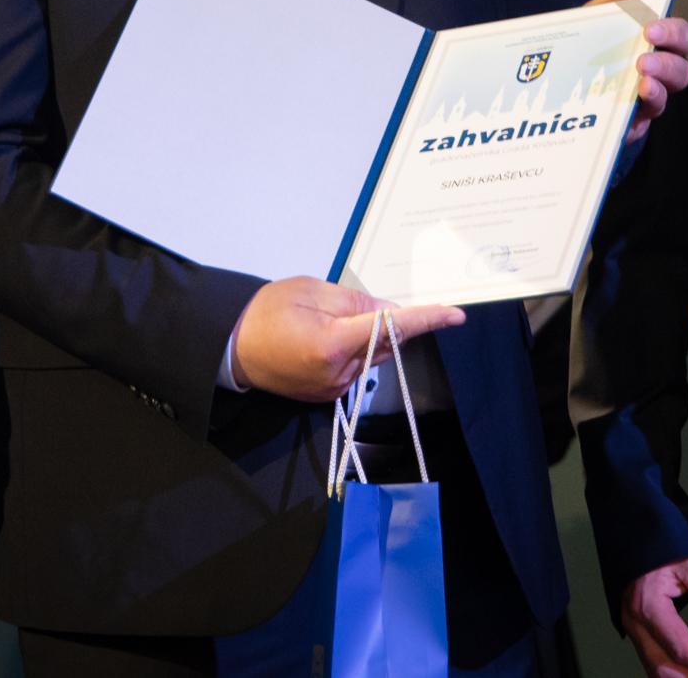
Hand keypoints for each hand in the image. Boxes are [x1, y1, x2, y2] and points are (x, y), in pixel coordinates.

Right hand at [231, 276, 463, 402]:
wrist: (231, 346)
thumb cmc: (266, 311)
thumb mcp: (311, 292)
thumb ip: (355, 302)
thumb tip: (391, 311)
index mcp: (332, 344)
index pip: (391, 328)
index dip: (426, 320)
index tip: (456, 314)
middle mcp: (338, 373)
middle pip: (383, 343)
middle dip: (383, 321)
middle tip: (352, 303)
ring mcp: (333, 388)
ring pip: (370, 356)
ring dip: (366, 336)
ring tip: (325, 319)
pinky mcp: (327, 394)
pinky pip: (355, 368)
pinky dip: (353, 350)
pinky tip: (323, 338)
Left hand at [590, 0, 687, 142]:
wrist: (548, 80)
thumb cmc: (585, 44)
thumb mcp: (598, 16)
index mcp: (654, 45)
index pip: (682, 38)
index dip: (675, 32)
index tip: (652, 28)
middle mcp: (656, 73)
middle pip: (682, 70)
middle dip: (670, 62)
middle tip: (646, 56)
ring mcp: (644, 100)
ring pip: (668, 96)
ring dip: (659, 84)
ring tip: (641, 77)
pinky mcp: (630, 123)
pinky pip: (645, 121)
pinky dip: (643, 110)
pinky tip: (634, 100)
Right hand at [621, 557, 687, 677]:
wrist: (634, 535)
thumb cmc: (661, 546)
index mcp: (648, 605)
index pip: (679, 648)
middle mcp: (636, 623)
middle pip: (664, 668)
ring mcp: (634, 630)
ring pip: (656, 670)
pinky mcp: (638, 632)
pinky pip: (654, 663)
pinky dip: (675, 675)